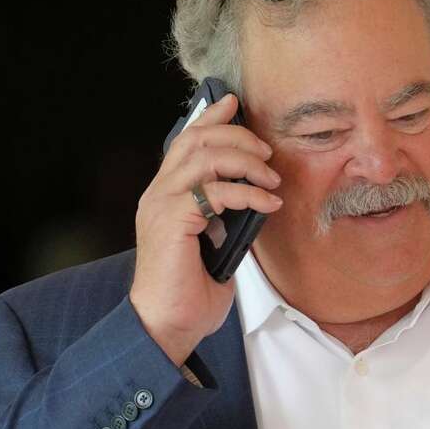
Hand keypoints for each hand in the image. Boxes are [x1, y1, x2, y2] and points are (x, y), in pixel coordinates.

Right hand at [130, 91, 283, 364]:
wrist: (168, 325)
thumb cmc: (189, 293)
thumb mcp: (213, 245)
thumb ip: (224, 216)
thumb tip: (253, 199)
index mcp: (165, 196)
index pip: (184, 141)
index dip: (210, 117)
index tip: (234, 102)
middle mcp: (158, 194)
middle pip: (196, 139)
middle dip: (237, 137)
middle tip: (267, 153)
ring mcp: (162, 205)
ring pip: (204, 157)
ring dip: (246, 162)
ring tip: (271, 181)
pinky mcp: (172, 221)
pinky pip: (215, 191)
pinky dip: (248, 194)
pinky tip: (268, 205)